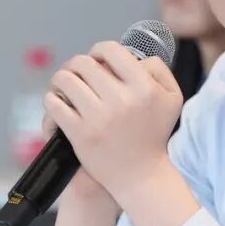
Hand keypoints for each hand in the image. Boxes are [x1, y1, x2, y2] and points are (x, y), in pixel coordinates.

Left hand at [44, 41, 182, 196]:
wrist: (141, 175)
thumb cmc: (154, 133)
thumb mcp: (172, 96)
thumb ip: (158, 68)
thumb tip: (133, 56)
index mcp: (143, 87)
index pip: (110, 50)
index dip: (98, 50)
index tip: (96, 60)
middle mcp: (121, 99)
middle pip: (82, 63)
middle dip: (76, 65)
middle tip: (78, 75)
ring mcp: (98, 117)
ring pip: (65, 80)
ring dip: (61, 79)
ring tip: (65, 87)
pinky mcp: (80, 134)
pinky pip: (54, 104)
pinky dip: (52, 100)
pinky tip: (59, 104)